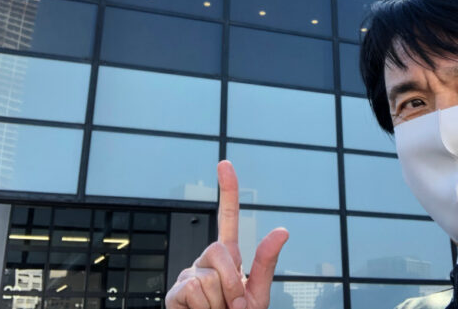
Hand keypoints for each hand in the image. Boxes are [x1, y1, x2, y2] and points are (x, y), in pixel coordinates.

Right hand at [165, 160, 289, 308]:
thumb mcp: (258, 295)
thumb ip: (266, 263)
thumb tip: (282, 230)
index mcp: (229, 259)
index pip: (228, 218)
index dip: (227, 190)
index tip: (225, 163)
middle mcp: (206, 261)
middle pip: (219, 250)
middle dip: (232, 282)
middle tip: (234, 307)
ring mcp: (189, 275)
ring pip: (207, 276)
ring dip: (219, 304)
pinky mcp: (175, 294)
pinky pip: (193, 290)